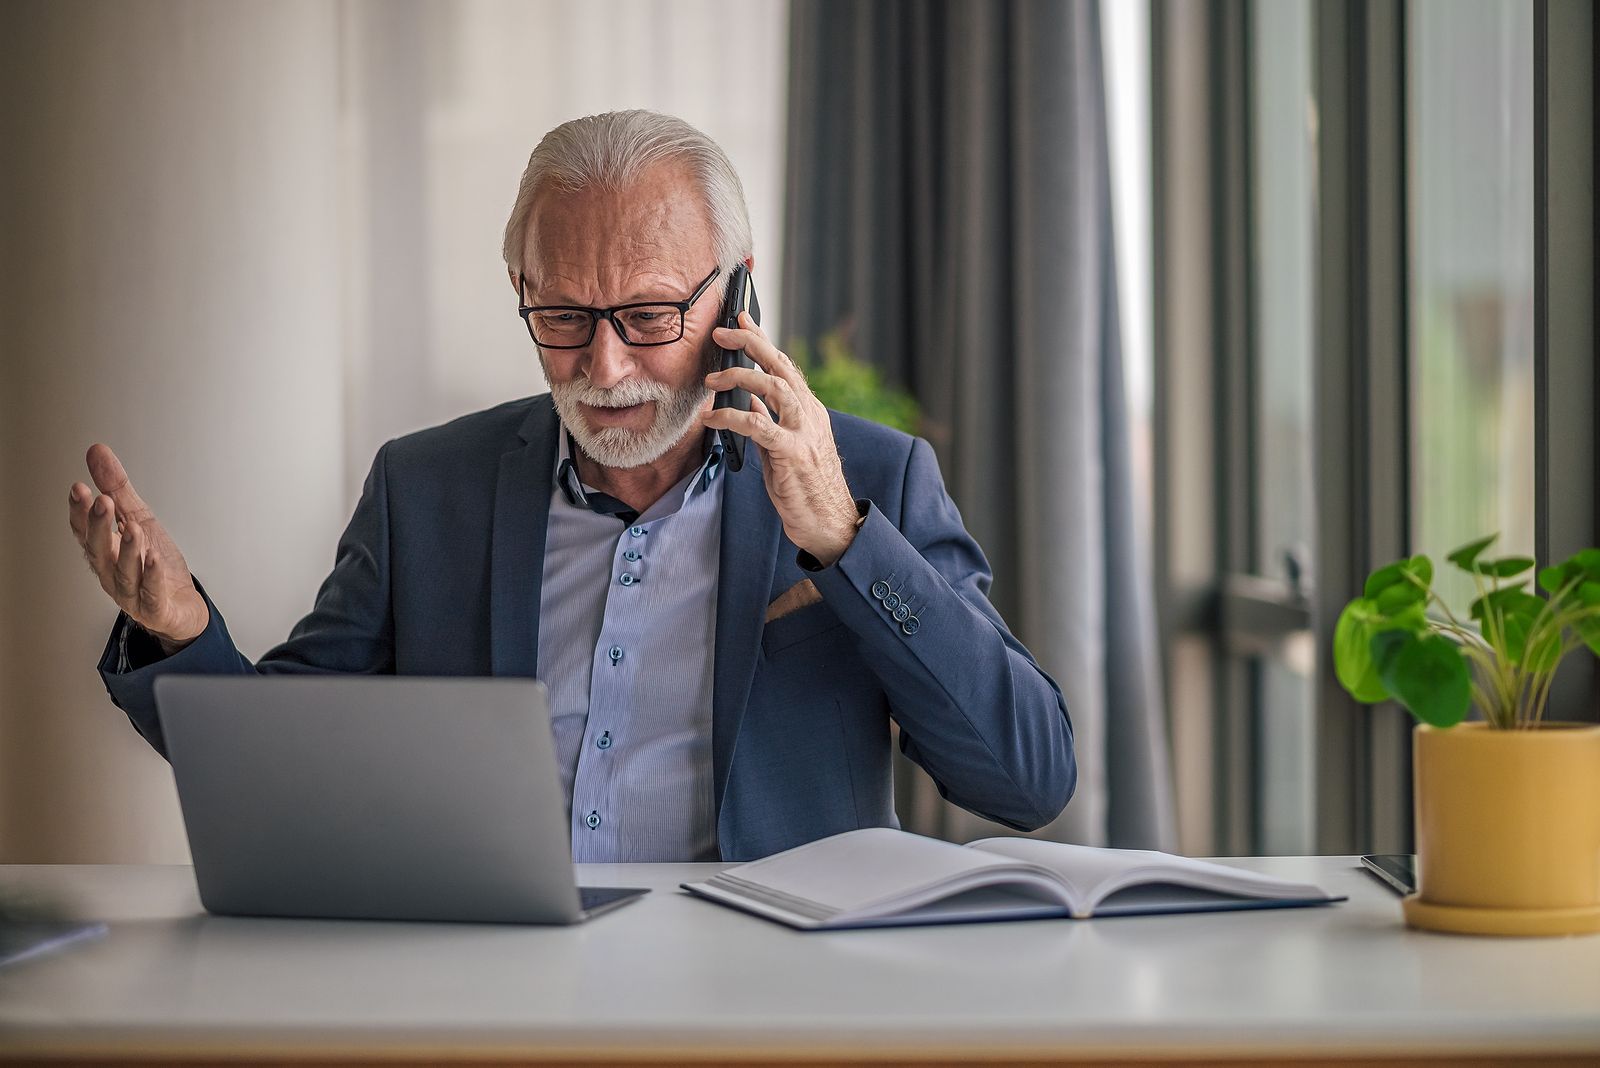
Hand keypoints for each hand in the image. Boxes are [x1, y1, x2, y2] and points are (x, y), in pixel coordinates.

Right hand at [68, 444, 209, 650]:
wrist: (180, 604)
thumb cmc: (155, 565)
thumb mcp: (138, 518)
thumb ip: (117, 489)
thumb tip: (97, 452)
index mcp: (105, 551)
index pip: (84, 531)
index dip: (80, 511)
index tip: (79, 488)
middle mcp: (112, 573)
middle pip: (99, 550)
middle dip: (98, 526)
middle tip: (102, 502)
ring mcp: (132, 593)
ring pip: (125, 572)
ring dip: (127, 550)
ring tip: (133, 528)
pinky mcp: (154, 608)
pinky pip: (151, 592)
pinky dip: (152, 576)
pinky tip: (154, 559)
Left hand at [703, 312, 860, 565]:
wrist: (829, 523)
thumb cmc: (805, 487)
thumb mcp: (785, 447)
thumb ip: (771, 421)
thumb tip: (749, 400)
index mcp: (809, 410)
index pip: (785, 366)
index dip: (762, 340)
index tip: (741, 320)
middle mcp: (810, 415)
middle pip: (781, 366)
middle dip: (751, 344)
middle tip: (721, 333)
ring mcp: (804, 433)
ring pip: (774, 388)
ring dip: (740, 377)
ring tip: (711, 380)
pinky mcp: (792, 454)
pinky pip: (759, 426)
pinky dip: (732, 417)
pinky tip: (712, 419)